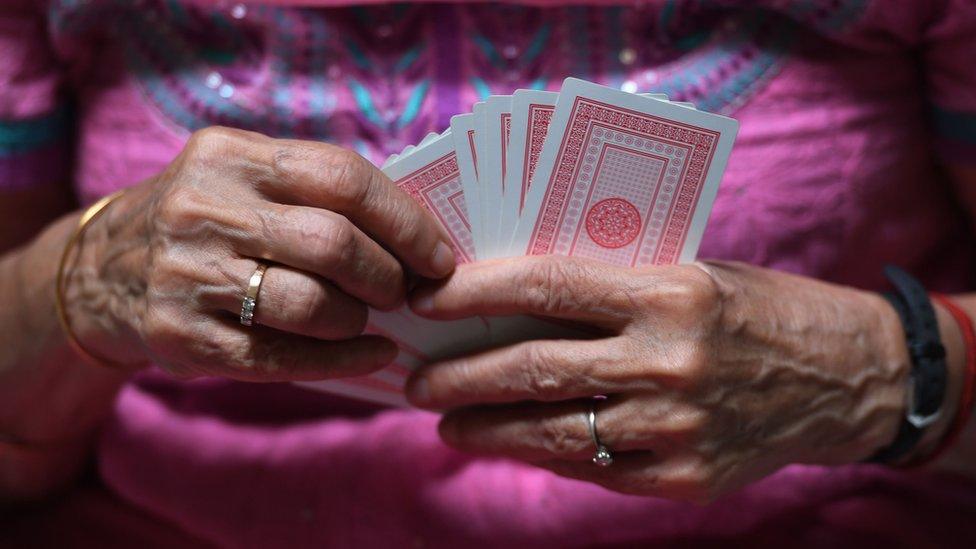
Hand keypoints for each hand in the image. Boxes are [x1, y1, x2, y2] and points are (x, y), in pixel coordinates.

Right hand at [65, 126, 454, 380]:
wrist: (100, 272)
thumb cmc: (206, 221)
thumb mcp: (243, 179)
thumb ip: (316, 191)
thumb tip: (418, 231)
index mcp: (231, 156)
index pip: (342, 177)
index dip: (406, 221)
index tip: (439, 255)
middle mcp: (204, 208)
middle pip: (333, 244)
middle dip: (389, 275)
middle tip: (404, 291)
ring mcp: (188, 275)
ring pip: (311, 305)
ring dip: (360, 319)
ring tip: (367, 318)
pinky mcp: (180, 337)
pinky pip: (282, 358)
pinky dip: (343, 360)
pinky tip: (372, 354)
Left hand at [405, 257, 909, 502]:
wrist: (845, 375)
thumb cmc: (758, 309)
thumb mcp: (690, 274)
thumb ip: (612, 288)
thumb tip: (513, 301)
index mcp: (670, 292)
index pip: (547, 285)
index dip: (476, 292)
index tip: (428, 299)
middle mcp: (670, 360)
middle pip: (535, 368)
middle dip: (461, 376)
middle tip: (416, 380)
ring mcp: (678, 426)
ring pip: (555, 430)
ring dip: (489, 429)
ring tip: (448, 423)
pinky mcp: (689, 477)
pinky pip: (595, 470)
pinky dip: (544, 456)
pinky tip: (513, 446)